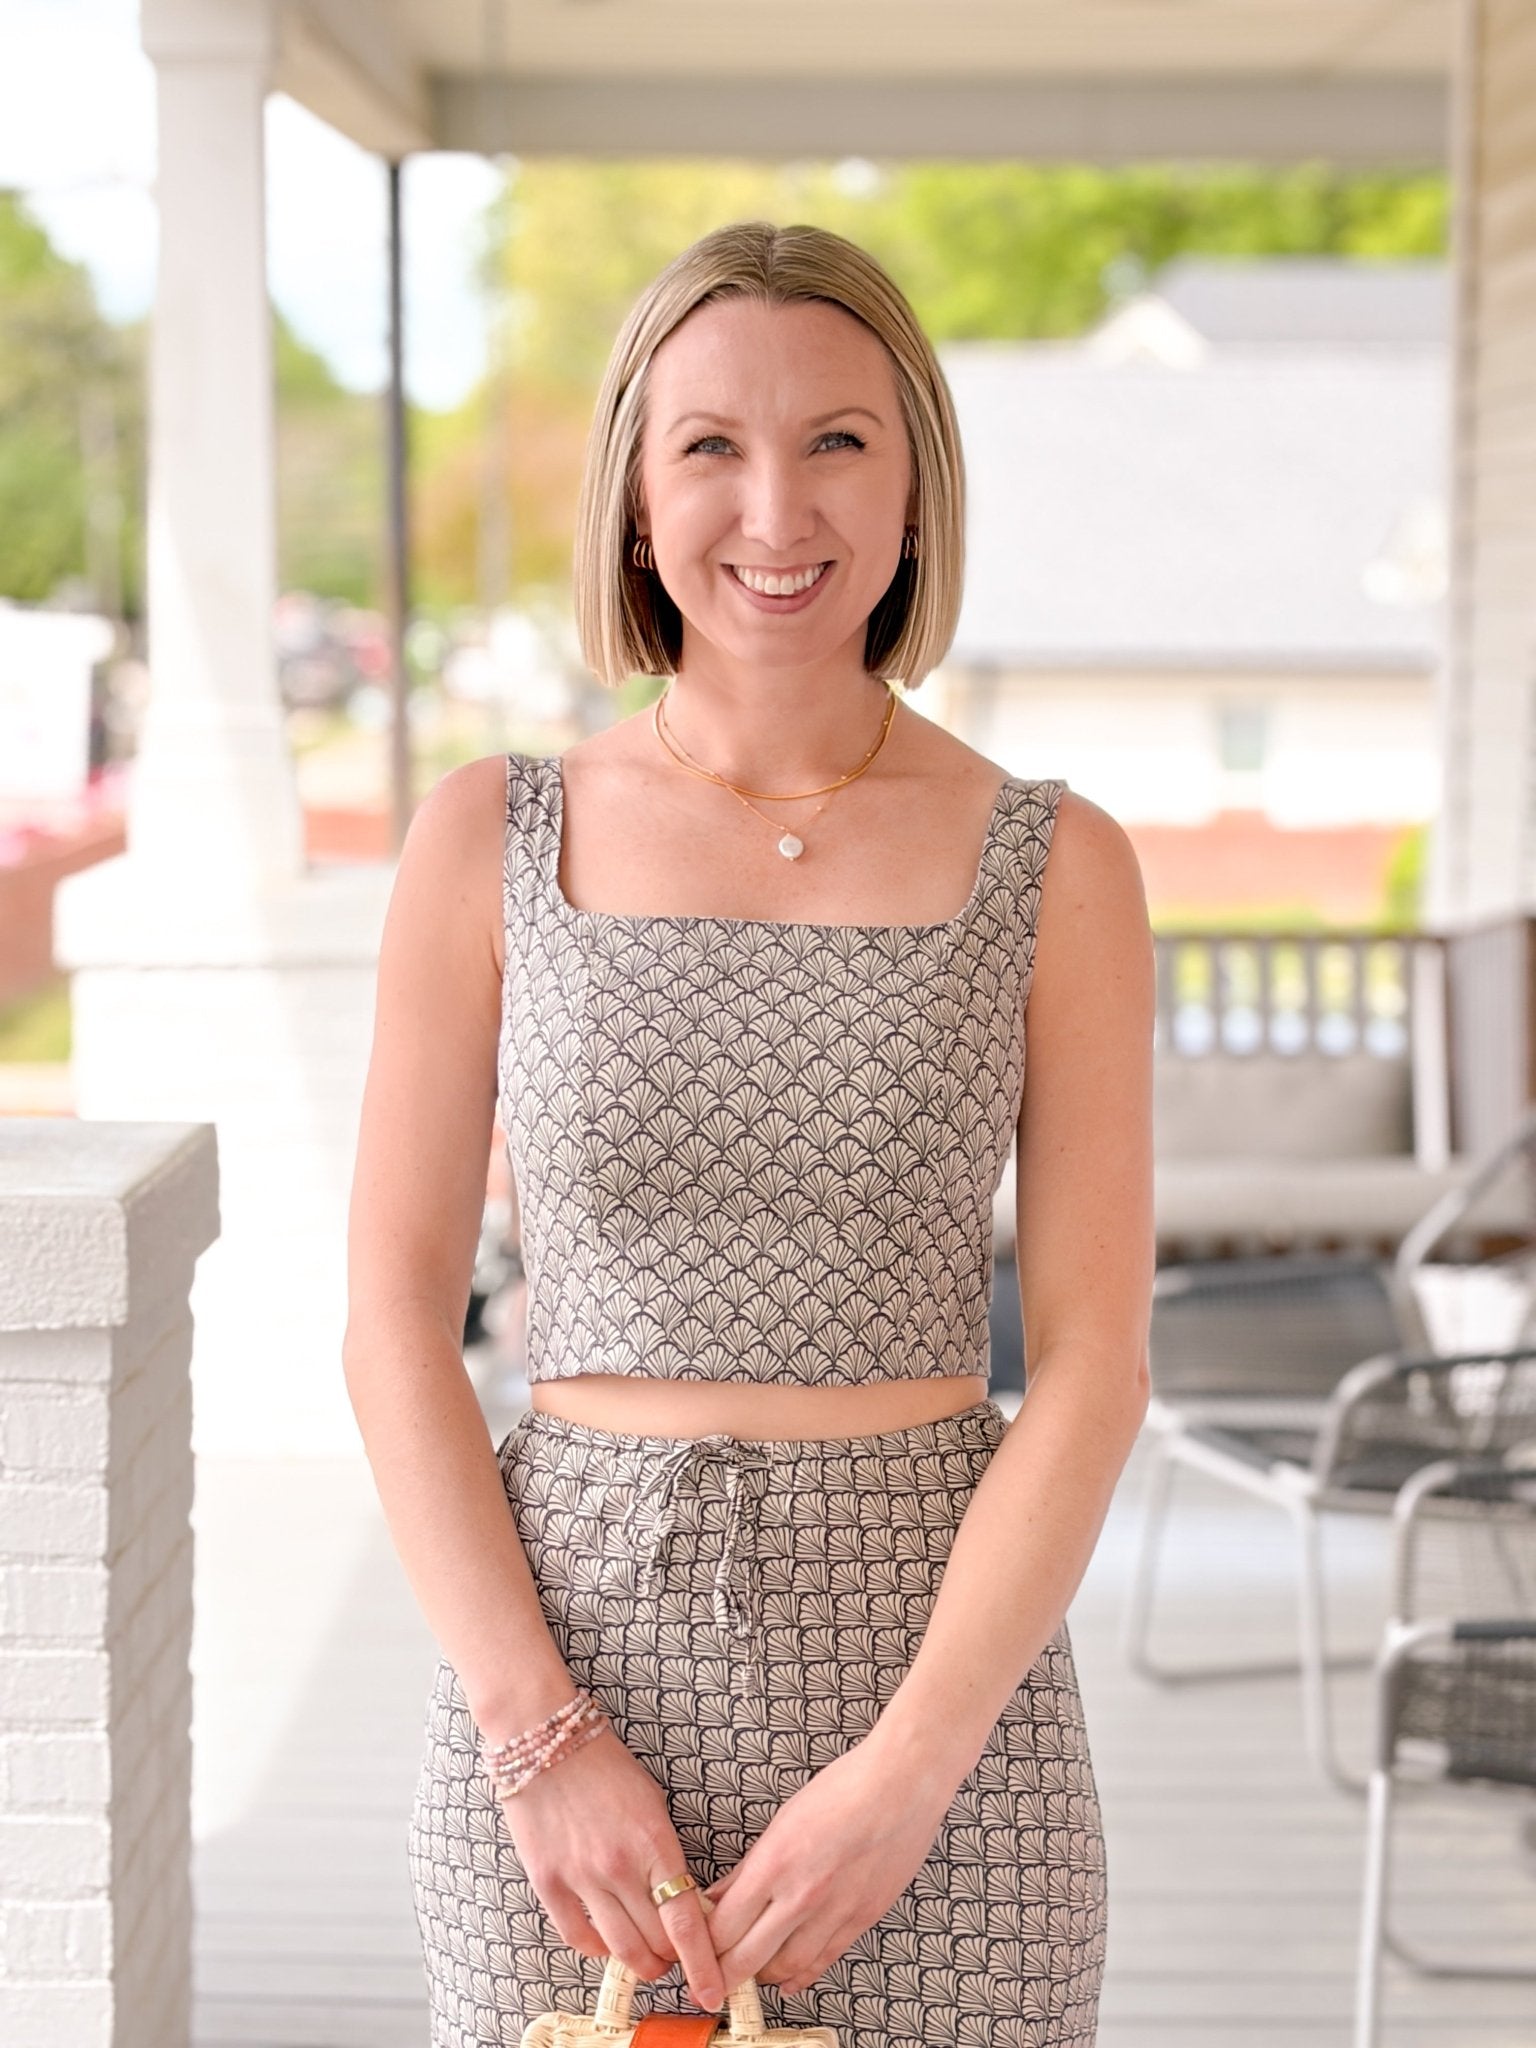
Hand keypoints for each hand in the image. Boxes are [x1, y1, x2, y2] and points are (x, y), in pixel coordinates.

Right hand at [494, 1726, 725, 2011]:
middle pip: (656, 1942)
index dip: (703, 1964)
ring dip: (641, 1963)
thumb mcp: (652, 1803)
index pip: (686, 1920)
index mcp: (654, 1841)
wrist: (546, 1740)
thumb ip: (665, 1853)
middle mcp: (619, 1866)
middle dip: (673, 1960)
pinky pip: (578, 1936)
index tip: (713, 1990)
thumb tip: (681, 1897)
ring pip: (620, 1949)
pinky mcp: (548, 1881)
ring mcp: (581, 1877)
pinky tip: (607, 1944)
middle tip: (677, 1957)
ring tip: (649, 1959)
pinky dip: (598, 1950)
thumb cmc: (605, 1765)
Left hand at [699, 1737, 954, 1997]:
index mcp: (775, 1864)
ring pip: (786, 1968)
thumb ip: (750, 1868)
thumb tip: (720, 1897)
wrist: (902, 1783)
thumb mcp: (783, 1821)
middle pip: (748, 1957)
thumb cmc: (844, 1787)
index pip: (723, 1927)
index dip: (703, 1947)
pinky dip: (801, 1975)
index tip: (695, 1950)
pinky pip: (824, 1960)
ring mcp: (834, 1912)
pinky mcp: (862, 1918)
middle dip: (724, 1974)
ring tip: (749, 1972)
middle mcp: (802, 1895)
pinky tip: (788, 1979)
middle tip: (711, 1979)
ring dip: (762, 1975)